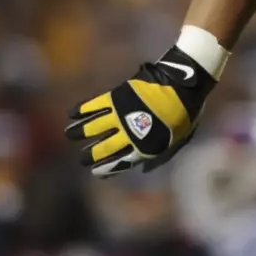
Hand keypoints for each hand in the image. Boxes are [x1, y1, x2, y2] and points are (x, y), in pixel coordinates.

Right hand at [66, 47, 217, 176]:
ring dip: (79, 133)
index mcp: (147, 146)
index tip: (96, 172)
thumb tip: (144, 169)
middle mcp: (130, 133)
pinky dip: (81, 110)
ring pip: (93, 127)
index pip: (122, 162)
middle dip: (91, 156)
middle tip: (82, 160)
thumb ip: (162, 155)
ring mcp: (122, 114)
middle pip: (104, 148)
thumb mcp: (180, 138)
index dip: (107, 168)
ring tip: (69, 136)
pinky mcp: (117, 96)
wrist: (183, 83)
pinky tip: (71, 114)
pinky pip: (94, 105)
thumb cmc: (186, 112)